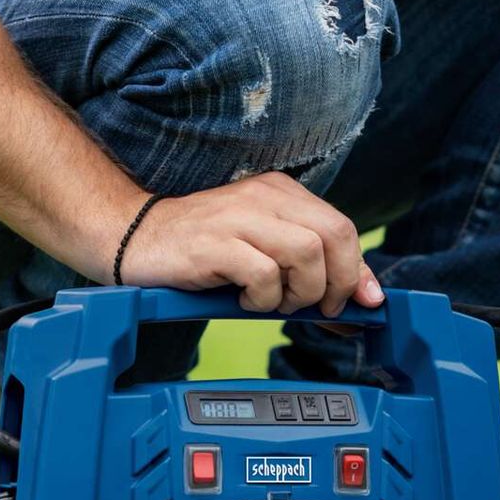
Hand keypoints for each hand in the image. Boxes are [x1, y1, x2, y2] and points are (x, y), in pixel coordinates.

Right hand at [115, 172, 384, 316]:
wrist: (133, 236)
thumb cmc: (205, 249)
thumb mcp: (266, 249)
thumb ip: (314, 266)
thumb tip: (366, 299)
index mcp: (282, 192)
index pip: (342, 227)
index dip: (359, 270)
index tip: (362, 302)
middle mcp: (264, 197)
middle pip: (334, 236)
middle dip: (338, 282)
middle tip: (316, 307)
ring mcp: (238, 218)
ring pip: (307, 253)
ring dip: (300, 292)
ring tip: (274, 302)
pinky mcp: (214, 244)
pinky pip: (264, 275)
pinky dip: (264, 299)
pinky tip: (244, 300)